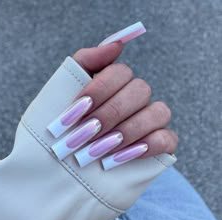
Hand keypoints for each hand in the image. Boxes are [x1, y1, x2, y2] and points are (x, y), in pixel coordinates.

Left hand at [47, 42, 177, 169]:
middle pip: (139, 91)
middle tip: (84, 134)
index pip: (120, 72)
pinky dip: (148, 146)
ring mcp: (153, 119)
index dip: (99, 90)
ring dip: (127, 131)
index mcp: (119, 83)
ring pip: (158, 112)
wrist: (69, 158)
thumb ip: (88, 61)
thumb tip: (117, 44)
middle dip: (110, 113)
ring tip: (99, 149)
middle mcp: (139, 97)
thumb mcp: (68, 89)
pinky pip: (168, 139)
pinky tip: (122, 157)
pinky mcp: (162, 143)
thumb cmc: (69, 122)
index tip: (76, 111)